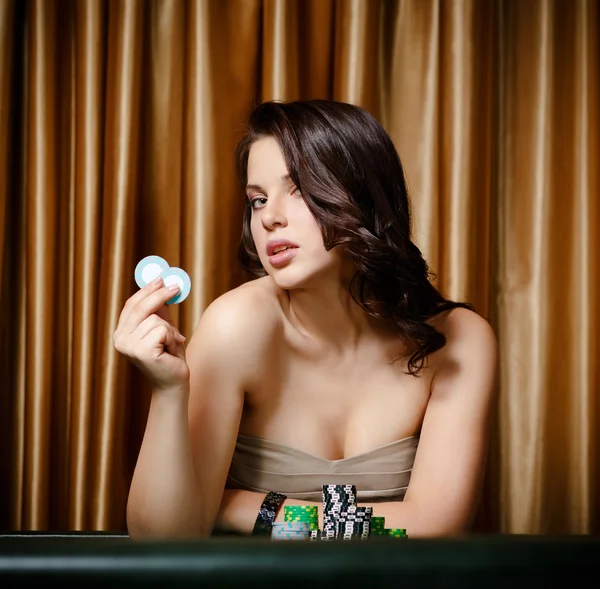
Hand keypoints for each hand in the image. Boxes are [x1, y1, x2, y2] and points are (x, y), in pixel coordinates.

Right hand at [113, 277, 189, 391]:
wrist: (174, 382)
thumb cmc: (169, 356)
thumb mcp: (164, 328)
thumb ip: (159, 311)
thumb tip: (162, 285)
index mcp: (122, 333)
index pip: (131, 305)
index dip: (146, 290)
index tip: (161, 278)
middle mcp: (120, 339)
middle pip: (141, 307)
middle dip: (160, 294)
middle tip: (176, 286)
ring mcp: (128, 346)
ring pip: (156, 319)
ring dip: (170, 330)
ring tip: (171, 344)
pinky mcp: (141, 351)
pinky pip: (162, 330)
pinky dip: (172, 338)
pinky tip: (171, 351)